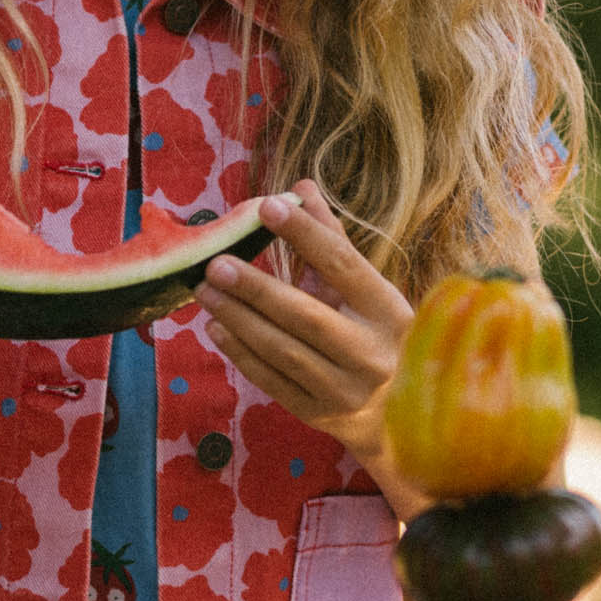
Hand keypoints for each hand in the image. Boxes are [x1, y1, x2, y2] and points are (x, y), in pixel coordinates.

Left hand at [198, 181, 419, 501]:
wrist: (394, 412)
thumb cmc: (374, 333)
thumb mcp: (365, 289)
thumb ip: (331, 240)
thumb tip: (301, 187)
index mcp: (389, 312)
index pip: (343, 266)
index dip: (305, 235)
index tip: (267, 206)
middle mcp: (371, 353)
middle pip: (307, 316)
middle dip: (257, 288)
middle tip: (216, 263)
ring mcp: (344, 390)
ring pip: (283, 351)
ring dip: (239, 319)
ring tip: (206, 291)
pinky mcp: (317, 413)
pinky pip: (272, 381)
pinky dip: (240, 353)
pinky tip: (216, 327)